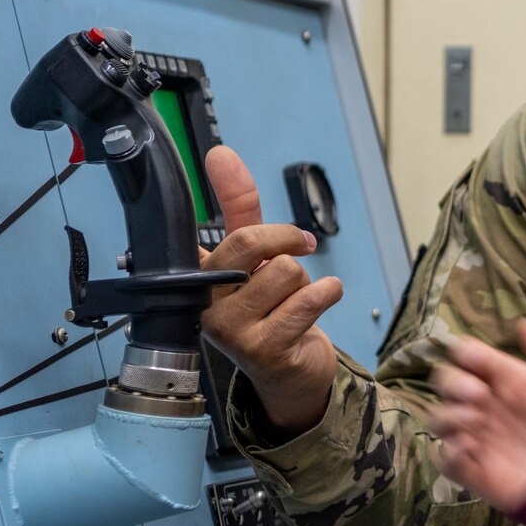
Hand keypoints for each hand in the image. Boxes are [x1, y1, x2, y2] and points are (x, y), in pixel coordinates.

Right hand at [200, 146, 342, 433]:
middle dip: (288, 240)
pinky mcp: (263, 350)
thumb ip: (239, 206)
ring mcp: (231, 331)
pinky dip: (325, 294)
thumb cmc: (268, 309)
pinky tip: (321, 300)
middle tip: (303, 247)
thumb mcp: (257, 255)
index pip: (222, 228)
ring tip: (296, 298)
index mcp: (199, 276)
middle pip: (250, 243)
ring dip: (305, 282)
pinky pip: (306, 302)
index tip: (227, 163)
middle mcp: (206, 303)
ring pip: (285, 272)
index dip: (232, 196)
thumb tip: (220, 154)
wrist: (287, 371)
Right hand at [429, 322, 525, 512]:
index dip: (464, 352)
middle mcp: (494, 408)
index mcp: (515, 381)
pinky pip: (445, 460)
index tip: (470, 357)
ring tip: (475, 422)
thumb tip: (523, 326)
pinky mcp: (479, 474)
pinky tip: (469, 451)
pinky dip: (447, 453)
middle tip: (477, 394)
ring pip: (441, 419)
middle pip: (448, 383)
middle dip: (452, 382)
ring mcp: (484, 441)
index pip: (474, 358)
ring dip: (447, 415)